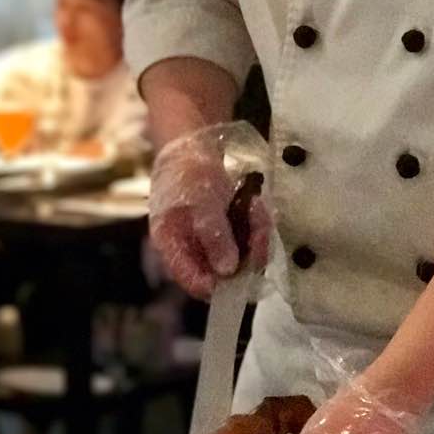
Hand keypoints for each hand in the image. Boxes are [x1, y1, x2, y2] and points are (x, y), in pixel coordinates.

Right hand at [148, 122, 271, 298]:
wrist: (194, 146)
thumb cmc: (187, 171)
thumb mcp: (200, 200)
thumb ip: (213, 234)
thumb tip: (227, 270)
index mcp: (173, 246)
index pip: (193, 281)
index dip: (217, 288)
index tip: (242, 278)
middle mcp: (193, 250)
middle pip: (224, 272)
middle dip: (248, 254)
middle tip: (260, 232)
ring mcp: (213, 242)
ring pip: (243, 256)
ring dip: (257, 235)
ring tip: (257, 208)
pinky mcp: (229, 232)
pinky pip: (249, 239)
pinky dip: (257, 224)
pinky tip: (256, 204)